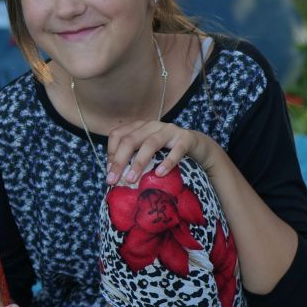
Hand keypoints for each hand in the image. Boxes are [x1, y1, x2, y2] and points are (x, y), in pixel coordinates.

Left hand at [105, 120, 224, 187]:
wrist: (196, 147)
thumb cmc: (167, 152)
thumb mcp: (147, 152)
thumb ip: (132, 158)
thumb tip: (114, 178)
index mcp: (139, 127)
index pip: (117, 135)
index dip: (110, 153)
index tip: (109, 173)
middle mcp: (152, 125)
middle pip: (130, 140)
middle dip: (119, 161)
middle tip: (113, 180)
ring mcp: (169, 130)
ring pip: (150, 143)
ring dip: (139, 162)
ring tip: (131, 179)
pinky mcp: (186, 138)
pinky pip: (176, 149)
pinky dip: (167, 162)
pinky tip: (160, 174)